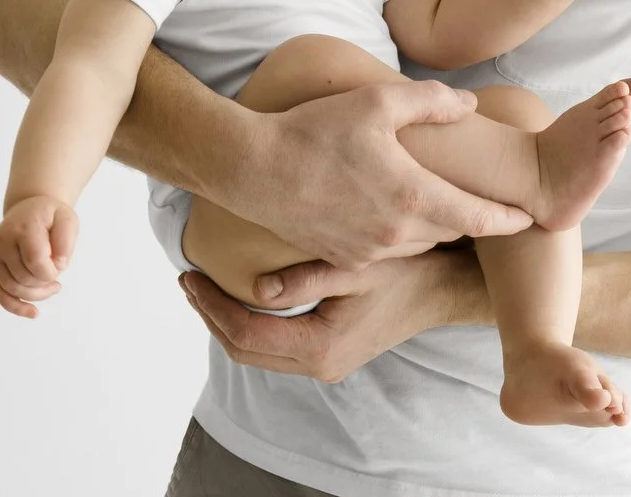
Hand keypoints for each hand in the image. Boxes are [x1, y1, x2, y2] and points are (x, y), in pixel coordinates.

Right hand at [0, 195, 77, 317]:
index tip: (61, 267)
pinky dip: (14, 306)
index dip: (50, 272)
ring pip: (12, 288)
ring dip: (35, 295)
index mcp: (23, 228)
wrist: (27, 209)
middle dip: (45, 284)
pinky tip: (33, 313)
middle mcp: (3, 242)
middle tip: (58, 280)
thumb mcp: (66, 218)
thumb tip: (59, 265)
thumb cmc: (49, 216)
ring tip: (52, 288)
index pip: (34, 260)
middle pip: (23, 277)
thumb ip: (66, 240)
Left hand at [178, 250, 471, 382]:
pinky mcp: (329, 356)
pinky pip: (275, 348)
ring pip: (257, 352)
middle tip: (189, 281)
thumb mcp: (356, 265)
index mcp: (320, 346)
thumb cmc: (405, 271)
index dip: (211, 306)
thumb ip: (306, 277)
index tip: (189, 276)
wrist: (441, 291)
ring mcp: (325, 365)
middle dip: (210, 316)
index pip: (245, 333)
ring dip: (227, 322)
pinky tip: (242, 298)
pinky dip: (251, 326)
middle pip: (244, 350)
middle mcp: (319, 365)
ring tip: (206, 288)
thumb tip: (255, 287)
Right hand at [223, 81, 533, 270]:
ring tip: (441, 205)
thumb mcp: (378, 102)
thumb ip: (432, 102)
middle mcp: (396, 233)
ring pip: (420, 242)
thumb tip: (472, 106)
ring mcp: (368, 251)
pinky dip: (399, 234)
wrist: (252, 169)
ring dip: (434, 227)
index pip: (478, 217)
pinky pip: (385, 251)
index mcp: (413, 197)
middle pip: (452, 232)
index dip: (508, 219)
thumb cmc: (314, 129)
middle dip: (473, 220)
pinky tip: (392, 213)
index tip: (530, 217)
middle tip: (491, 206)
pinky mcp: (342, 258)